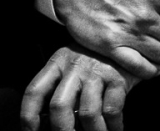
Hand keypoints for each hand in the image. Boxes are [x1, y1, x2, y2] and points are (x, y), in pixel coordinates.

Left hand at [21, 46, 136, 130]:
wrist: (132, 38)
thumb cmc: (99, 56)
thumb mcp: (75, 64)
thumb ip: (62, 86)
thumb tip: (49, 121)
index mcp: (58, 62)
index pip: (34, 91)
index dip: (28, 116)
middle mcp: (75, 65)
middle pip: (59, 106)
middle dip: (62, 130)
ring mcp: (98, 71)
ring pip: (87, 112)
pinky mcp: (119, 77)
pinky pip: (112, 109)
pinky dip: (113, 125)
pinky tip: (115, 128)